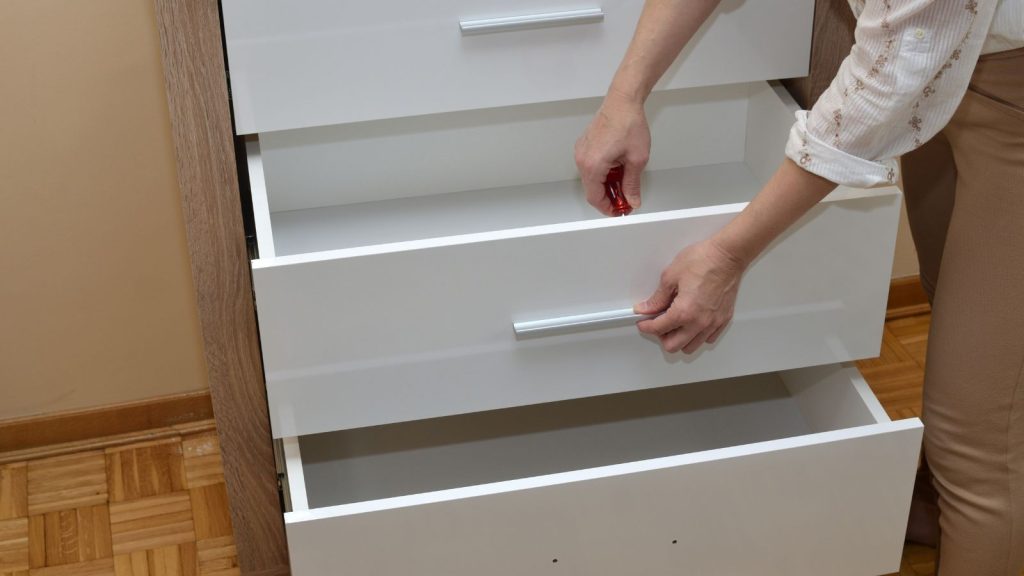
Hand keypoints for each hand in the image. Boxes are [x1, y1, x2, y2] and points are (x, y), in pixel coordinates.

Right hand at [574, 90, 650, 215]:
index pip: (595, 198)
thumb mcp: (637, 159)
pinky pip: (590, 167)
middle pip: (592, 190)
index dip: (608, 209)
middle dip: (609, 198)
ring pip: (591, 179)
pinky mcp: (584, 146)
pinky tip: (617, 170)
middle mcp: (582, 159)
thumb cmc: (629, 123)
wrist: (623, 101)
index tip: (620, 211)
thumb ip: (632, 184)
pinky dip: (602, 174)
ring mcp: (581, 152)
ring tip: (624, 181)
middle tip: (626, 199)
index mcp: (593, 165)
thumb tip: (632, 199)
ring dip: (606, 185)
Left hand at [635, 238, 745, 353]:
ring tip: (674, 323)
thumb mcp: (671, 277)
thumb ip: (657, 298)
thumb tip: (647, 308)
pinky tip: (691, 322)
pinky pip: (708, 338)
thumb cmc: (703, 261)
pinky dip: (697, 335)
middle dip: (661, 336)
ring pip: (691, 346)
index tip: (642, 322)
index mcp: (684, 312)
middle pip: (673, 346)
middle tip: (658, 323)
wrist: (728, 255)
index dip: (645, 326)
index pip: (658, 329)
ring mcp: (713, 323)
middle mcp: (699, 322)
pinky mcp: (723, 319)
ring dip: (679, 338)